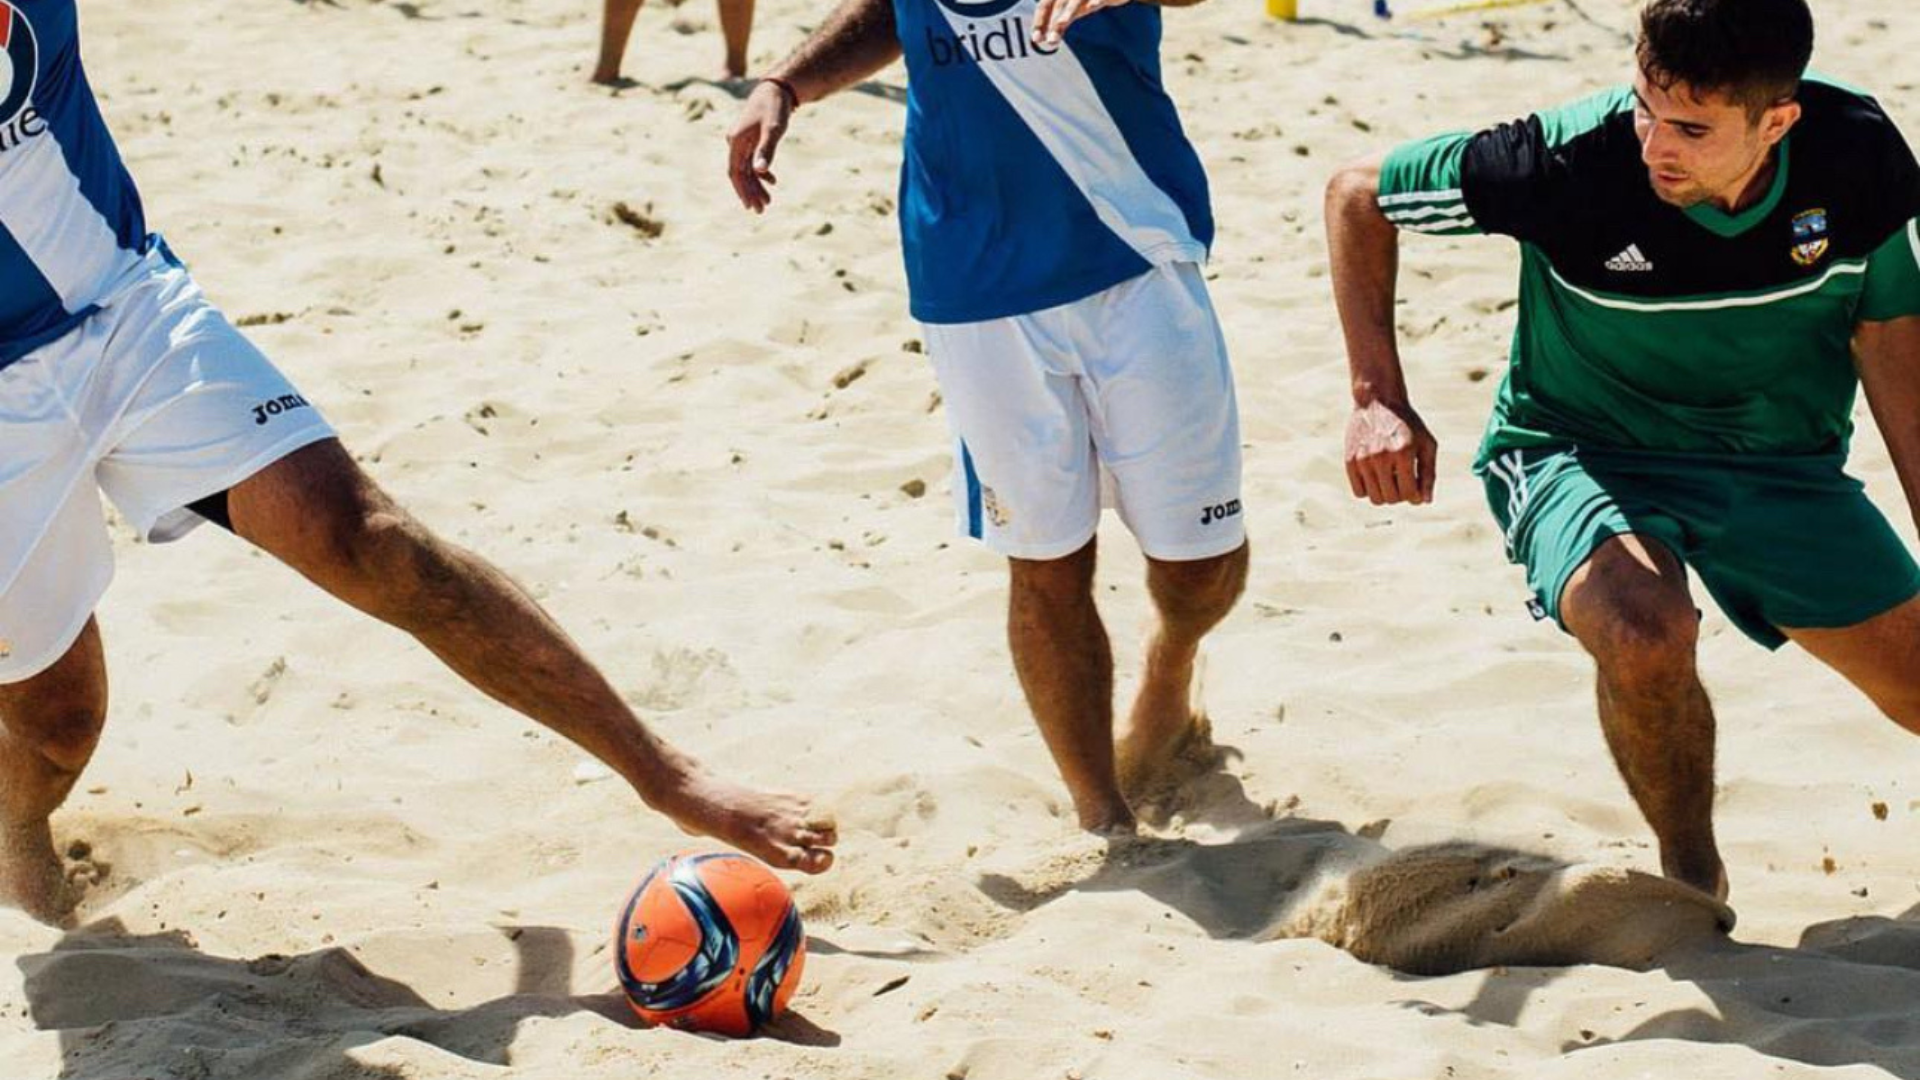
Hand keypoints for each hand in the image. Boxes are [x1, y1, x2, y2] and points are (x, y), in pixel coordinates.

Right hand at [726, 81, 794, 212]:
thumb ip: (767, 150)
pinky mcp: (749, 140)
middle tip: (761, 210)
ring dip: (756, 186)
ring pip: (746, 169)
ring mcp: (741, 142)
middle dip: (750, 192)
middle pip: (740, 174)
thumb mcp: (773, 129)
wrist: (776, 89)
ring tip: (767, 201)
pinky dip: (760, 173)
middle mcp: (735, 143)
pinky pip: (751, 161)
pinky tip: (772, 182)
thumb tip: (760, 171)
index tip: (750, 206)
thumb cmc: (775, 108)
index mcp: (736, 141)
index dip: (742, 191)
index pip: (735, 172)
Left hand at [1031, 0, 1131, 46]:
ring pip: (1074, 1)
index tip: (1036, 39)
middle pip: (1058, 5)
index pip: (1044, 6)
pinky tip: (1093, 5)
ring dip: (1068, 12)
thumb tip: (1042, 39)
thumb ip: (1058, 25)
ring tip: (1061, 23)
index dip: (1039, 21)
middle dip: (1053, 23)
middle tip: (1050, 40)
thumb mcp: (1071, 12)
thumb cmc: (1086, 1)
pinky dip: (1095, 0)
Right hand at [1346, 398, 1437, 504]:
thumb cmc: (1407, 424)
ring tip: (1390, 478)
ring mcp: (1363, 459)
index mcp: (1403, 453)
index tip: (1415, 487)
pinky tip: (1376, 476)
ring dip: (1385, 494)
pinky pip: (1359, 492)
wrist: (1377, 401)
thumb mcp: (1426, 444)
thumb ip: (1429, 473)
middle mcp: (1381, 457)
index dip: (1415, 496)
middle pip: (1392, 499)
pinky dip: (1369, 490)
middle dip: (1400, 495)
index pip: (1409, 493)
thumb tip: (1424, 501)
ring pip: (1375, 498)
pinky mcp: (1350, 460)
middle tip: (1402, 481)